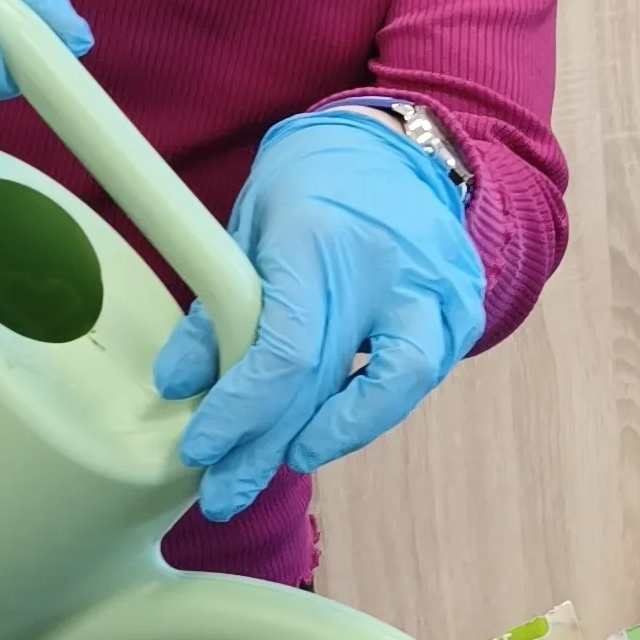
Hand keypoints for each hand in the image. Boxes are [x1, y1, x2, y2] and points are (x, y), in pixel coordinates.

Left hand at [153, 105, 486, 516]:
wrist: (399, 147)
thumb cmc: (312, 187)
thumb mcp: (247, 231)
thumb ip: (217, 308)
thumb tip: (177, 385)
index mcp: (320, 241)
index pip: (284, 353)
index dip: (240, 412)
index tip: (202, 447)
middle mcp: (387, 269)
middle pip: (325, 386)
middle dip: (266, 449)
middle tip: (224, 493)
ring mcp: (436, 291)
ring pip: (395, 389)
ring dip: (335, 436)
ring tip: (288, 458)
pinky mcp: (462, 312)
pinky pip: (414, 377)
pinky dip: (370, 406)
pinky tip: (331, 423)